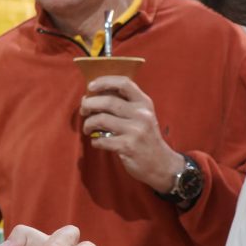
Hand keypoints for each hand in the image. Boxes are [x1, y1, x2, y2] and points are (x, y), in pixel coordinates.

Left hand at [80, 75, 181, 192]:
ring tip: (87, 128)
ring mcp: (135, 130)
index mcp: (144, 102)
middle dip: (89, 104)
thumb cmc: (146, 137)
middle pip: (108, 101)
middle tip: (83, 110)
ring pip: (101, 119)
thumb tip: (93, 95)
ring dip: (88, 123)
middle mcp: (141, 114)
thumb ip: (124, 104)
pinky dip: (95, 141)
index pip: (124, 83)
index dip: (104, 81)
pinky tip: (96, 142)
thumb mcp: (142, 116)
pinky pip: (102, 140)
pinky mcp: (128, 146)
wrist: (161, 164)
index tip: (90, 86)